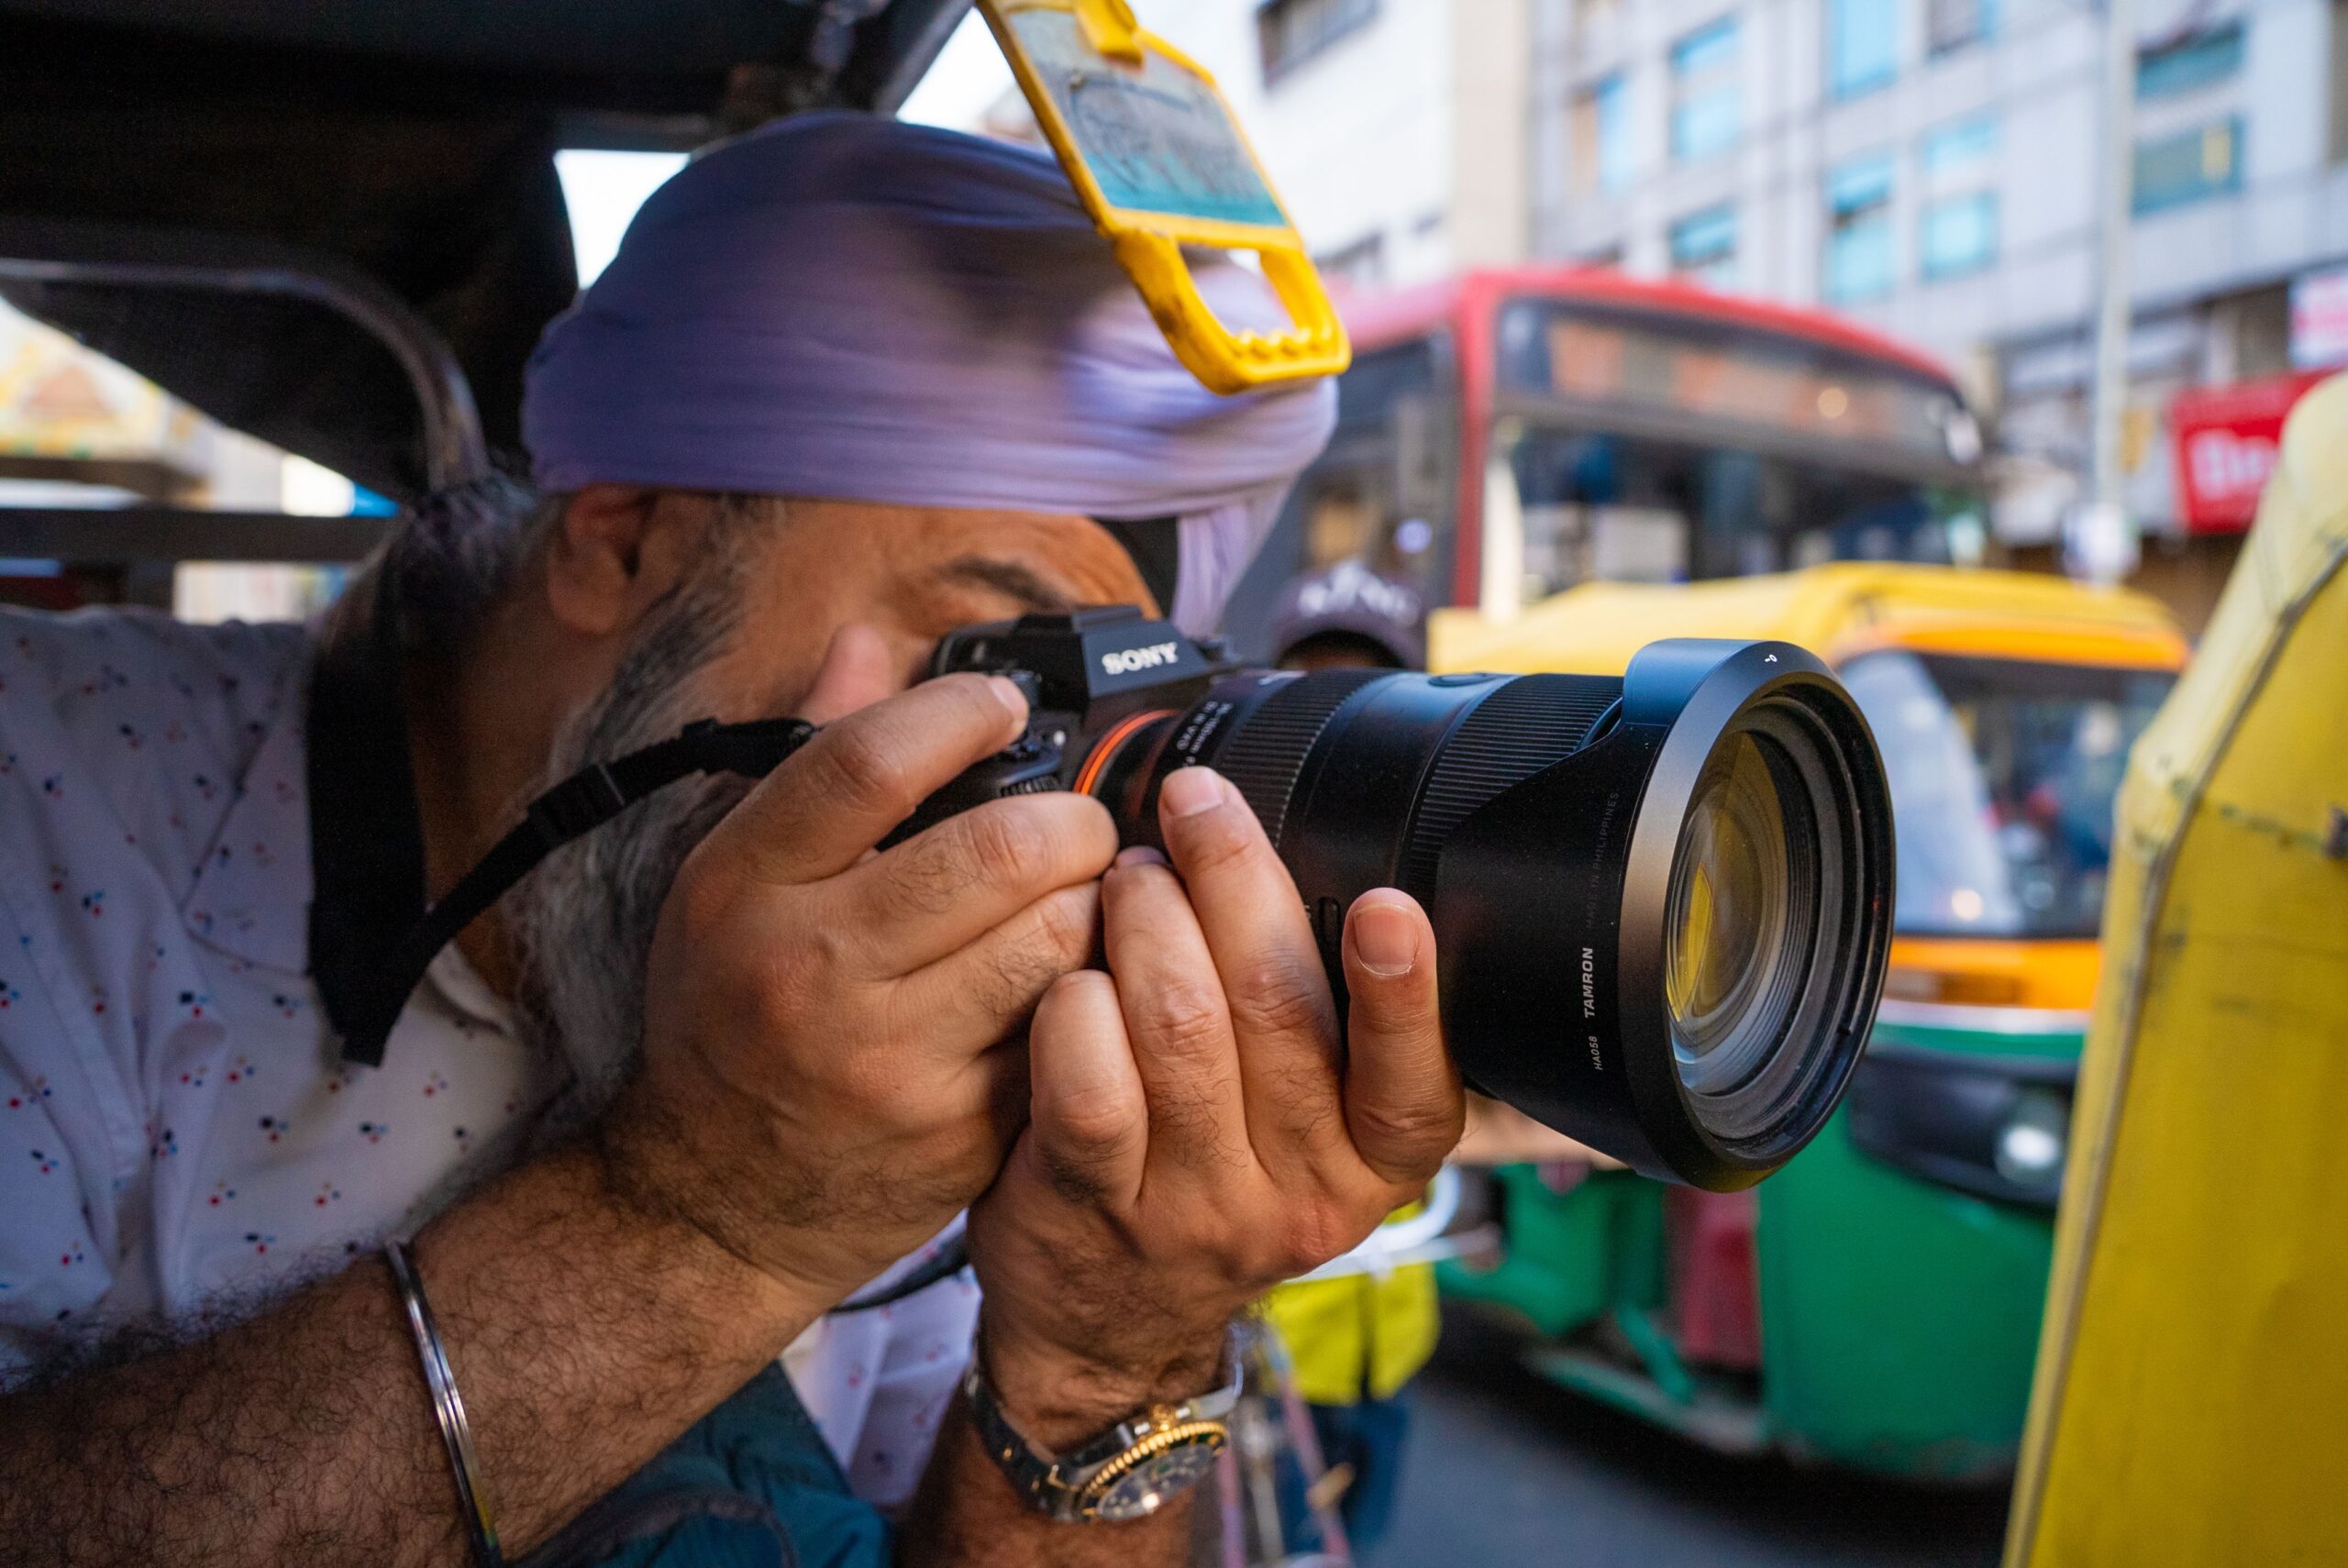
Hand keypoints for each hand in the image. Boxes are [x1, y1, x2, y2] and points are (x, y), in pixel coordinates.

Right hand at [602, 668, 1117, 1305]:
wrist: (717, 1205)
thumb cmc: (732, 1016)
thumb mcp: (730, 883)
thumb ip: (810, 762)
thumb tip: (870, 643)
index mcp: (744, 888)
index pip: (867, 762)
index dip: (959, 711)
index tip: (1004, 704)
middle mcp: (808, 967)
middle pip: (995, 849)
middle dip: (1069, 820)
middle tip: (1077, 825)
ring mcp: (886, 1057)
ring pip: (1051, 938)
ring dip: (1094, 904)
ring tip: (1082, 898)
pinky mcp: (954, 1127)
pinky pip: (1065, 1028)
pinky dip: (1089, 991)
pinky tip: (1074, 981)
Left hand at [966, 765, 1465, 1441]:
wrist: (1108, 1326)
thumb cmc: (1213, 1177)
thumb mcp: (1309, 1128)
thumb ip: (1325, 1020)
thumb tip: (1298, 852)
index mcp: (1376, 1160)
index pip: (1413, 1083)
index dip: (1405, 991)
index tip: (1389, 903)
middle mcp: (1299, 1192)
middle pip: (1279, 1010)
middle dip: (1234, 878)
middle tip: (1197, 805)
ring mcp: (1193, 1205)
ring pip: (1179, 1029)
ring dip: (1149, 920)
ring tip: (1131, 873)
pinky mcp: (1092, 1202)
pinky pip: (1086, 1079)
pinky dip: (1076, 999)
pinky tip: (1072, 965)